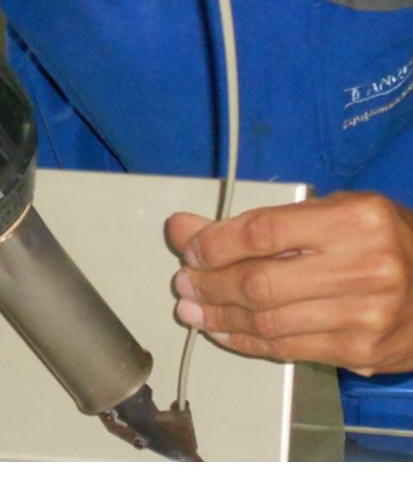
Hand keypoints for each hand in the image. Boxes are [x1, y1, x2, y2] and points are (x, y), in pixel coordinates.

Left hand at [167, 192, 412, 375]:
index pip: (262, 232)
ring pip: (267, 322)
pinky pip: (284, 349)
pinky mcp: (359, 351)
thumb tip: (183, 226)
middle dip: (209, 284)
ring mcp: (364, 316)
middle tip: (184, 283)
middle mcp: (363, 268)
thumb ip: (258, 221)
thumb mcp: (327, 213)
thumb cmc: (379, 241)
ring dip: (218, 316)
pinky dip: (243, 340)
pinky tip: (221, 329)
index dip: (214, 244)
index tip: (190, 249)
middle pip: (259, 283)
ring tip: (192, 308)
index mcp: (354, 220)